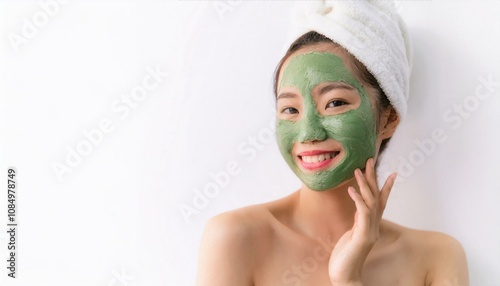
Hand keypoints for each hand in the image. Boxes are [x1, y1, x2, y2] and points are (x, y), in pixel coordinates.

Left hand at [328, 158, 396, 284]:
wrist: (345, 276)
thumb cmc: (345, 258)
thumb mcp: (351, 235)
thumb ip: (357, 222)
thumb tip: (358, 211)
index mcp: (370, 225)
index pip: (380, 203)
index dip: (385, 187)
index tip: (391, 173)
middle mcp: (373, 226)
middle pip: (376, 197)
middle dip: (373, 178)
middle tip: (370, 160)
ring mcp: (369, 231)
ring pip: (371, 202)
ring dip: (364, 184)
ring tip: (358, 169)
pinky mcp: (362, 236)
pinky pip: (362, 213)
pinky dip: (357, 199)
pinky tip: (350, 189)